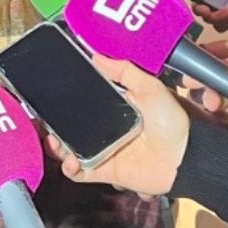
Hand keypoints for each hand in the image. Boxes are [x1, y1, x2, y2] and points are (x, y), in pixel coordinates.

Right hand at [48, 55, 188, 195]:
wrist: (184, 156)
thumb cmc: (171, 120)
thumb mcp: (150, 87)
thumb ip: (124, 71)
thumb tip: (96, 55)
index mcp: (114, 109)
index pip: (83, 104)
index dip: (65, 102)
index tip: (50, 95)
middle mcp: (105, 130)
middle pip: (71, 128)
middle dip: (54, 126)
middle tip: (43, 121)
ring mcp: (103, 151)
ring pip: (70, 150)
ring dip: (57, 147)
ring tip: (53, 141)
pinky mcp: (104, 171)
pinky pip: (80, 172)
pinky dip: (70, 169)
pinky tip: (69, 160)